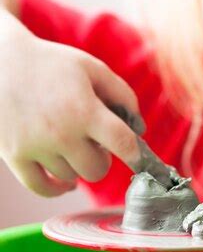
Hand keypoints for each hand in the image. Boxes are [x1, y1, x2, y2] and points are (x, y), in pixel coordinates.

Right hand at [0, 26, 141, 195]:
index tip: (140, 160)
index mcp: (84, 110)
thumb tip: (139, 127)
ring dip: (77, 164)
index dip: (137, 155)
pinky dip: (57, 187)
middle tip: (95, 140)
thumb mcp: (92, 68)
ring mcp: (36, 148)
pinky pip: (42, 189)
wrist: (1, 62)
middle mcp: (61, 133)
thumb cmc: (51, 64)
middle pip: (98, 170)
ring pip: (72, 177)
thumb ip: (122, 94)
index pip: (123, 144)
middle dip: (103, 158)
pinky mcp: (15, 156)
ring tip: (71, 141)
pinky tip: (65, 178)